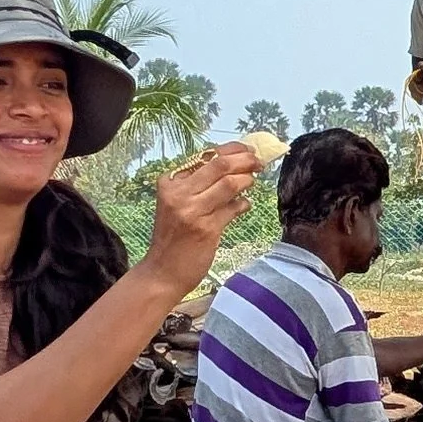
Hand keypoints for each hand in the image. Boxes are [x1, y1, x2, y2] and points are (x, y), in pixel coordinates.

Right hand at [144, 144, 260, 299]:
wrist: (163, 271)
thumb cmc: (173, 237)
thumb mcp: (176, 204)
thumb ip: (198, 185)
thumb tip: (232, 164)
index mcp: (170, 182)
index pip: (205, 155)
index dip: (232, 150)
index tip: (248, 150)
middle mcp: (179, 193)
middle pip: (220, 165)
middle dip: (245, 160)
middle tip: (259, 162)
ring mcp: (192, 211)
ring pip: (229, 184)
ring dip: (246, 180)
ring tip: (252, 182)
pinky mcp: (206, 229)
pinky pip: (233, 209)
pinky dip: (243, 204)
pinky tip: (244, 205)